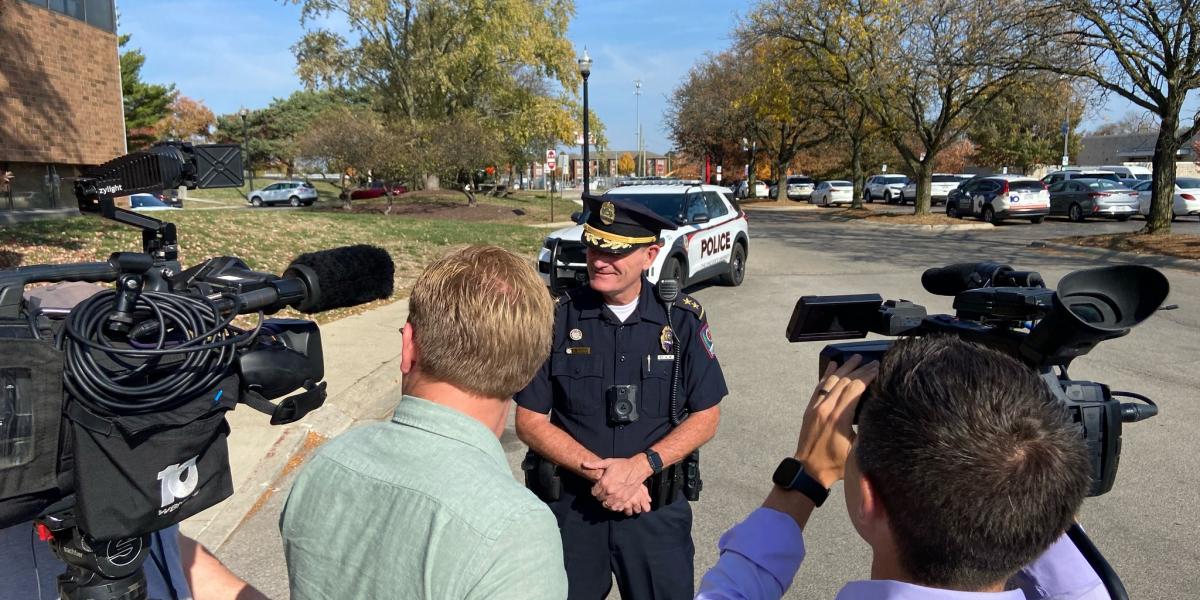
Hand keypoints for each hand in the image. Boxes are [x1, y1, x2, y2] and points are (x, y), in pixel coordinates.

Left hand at [582, 456, 653, 510]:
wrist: (637, 468)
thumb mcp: (608, 462)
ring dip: (606, 501)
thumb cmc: (623, 464)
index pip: (594, 492)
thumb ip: (595, 465)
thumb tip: (584, 464)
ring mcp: (617, 496)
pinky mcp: (624, 499)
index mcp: (604, 482)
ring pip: (606, 504)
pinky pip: (615, 507)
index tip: (597, 487)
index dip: (594, 490)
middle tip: (603, 491)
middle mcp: (609, 491)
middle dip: (600, 495)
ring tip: (608, 496)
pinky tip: (613, 501)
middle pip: (599, 498)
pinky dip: (613, 506)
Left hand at [794, 354, 878, 487]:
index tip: (878, 368)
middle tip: (872, 361)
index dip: (867, 376)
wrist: (808, 470)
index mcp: (839, 418)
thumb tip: (879, 414)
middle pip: (845, 381)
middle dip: (860, 369)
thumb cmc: (835, 464)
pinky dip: (827, 374)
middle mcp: (826, 408)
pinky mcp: (810, 409)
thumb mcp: (857, 450)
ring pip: (831, 381)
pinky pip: (819, 387)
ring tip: (855, 357)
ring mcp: (816, 407)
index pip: (855, 388)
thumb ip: (867, 432)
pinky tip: (833, 365)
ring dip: (844, 367)